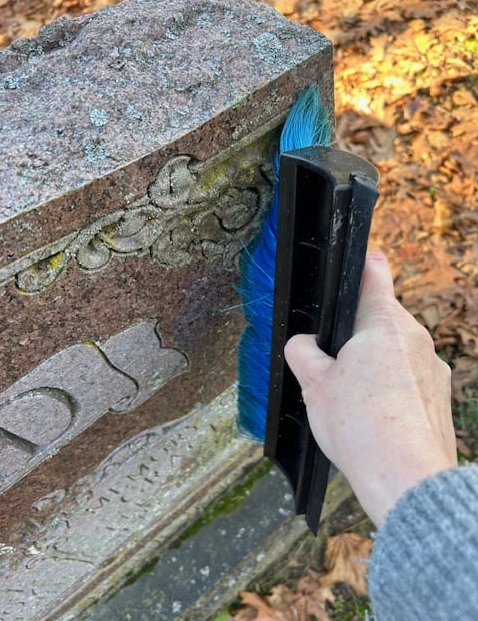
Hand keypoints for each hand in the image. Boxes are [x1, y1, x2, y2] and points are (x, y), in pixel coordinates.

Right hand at [284, 252, 456, 526]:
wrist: (405, 477)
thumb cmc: (361, 426)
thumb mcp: (313, 384)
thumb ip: (302, 352)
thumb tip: (303, 343)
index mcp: (384, 324)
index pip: (375, 273)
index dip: (360, 264)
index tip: (354, 264)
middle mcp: (416, 339)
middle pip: (381, 318)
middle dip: (355, 334)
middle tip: (332, 365)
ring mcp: (433, 368)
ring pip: (395, 351)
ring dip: (373, 363)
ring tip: (351, 399)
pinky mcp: (439, 396)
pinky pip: (409, 379)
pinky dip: (391, 388)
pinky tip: (374, 416)